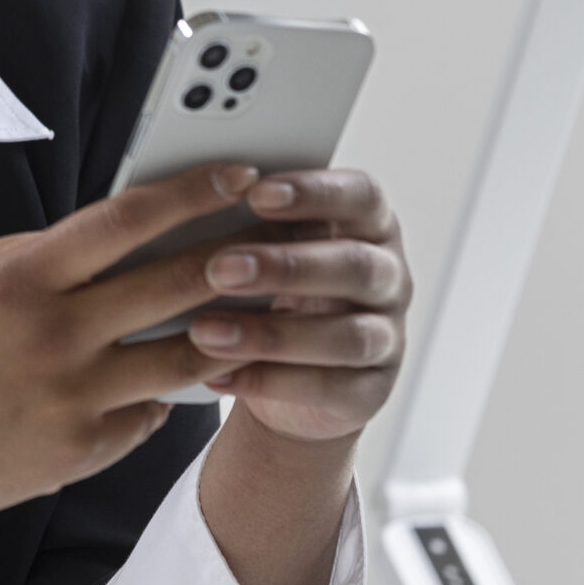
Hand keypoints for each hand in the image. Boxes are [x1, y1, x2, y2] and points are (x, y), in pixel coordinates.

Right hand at [0, 160, 258, 584]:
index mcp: (21, 279)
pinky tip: (172, 381)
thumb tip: (99, 237)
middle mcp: (54, 336)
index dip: (193, 192)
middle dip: (237, 254)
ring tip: (251, 312)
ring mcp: (71, 400)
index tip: (241, 173)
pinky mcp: (78, 454)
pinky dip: (163, 397)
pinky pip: (149, 417)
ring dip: (223, 332)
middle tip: (281, 236)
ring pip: (183, 359)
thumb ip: (28, 253)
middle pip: (176, 285)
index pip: (128, 220)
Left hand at [187, 169, 410, 444]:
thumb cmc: (275, 289)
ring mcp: (388, 338)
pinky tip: (218, 375)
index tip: (255, 193)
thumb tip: (194, 196)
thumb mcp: (271, 248)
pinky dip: (270, 383)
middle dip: (286, 267)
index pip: (361, 196)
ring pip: (346, 336)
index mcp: (370, 227)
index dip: (315, 192)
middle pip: (354, 266)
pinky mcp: (371, 392)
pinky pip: (329, 389)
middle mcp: (389, 278)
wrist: (290, 377)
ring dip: (271, 335)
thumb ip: (254, 224)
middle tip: (220, 269)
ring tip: (205, 332)